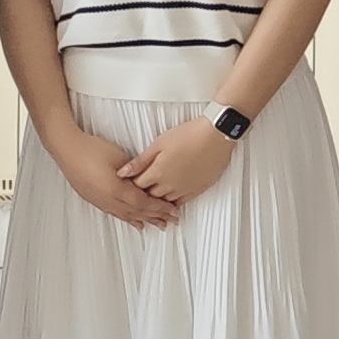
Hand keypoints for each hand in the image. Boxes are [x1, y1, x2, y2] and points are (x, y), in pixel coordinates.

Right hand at [48, 122, 172, 229]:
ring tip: (158, 225)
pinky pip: (116, 214)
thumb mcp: (120, 158)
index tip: (174, 211)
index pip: (144, 203)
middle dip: (156, 217)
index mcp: (117, 190)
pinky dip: (129, 219)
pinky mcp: (94, 199)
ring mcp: (100, 201)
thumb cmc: (93, 150)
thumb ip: (135, 172)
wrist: (68, 150)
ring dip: (144, 220)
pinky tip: (136, 223)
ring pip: (127, 215)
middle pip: (138, 212)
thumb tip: (147, 179)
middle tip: (171, 221)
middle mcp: (109, 200)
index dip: (160, 208)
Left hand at [122, 115, 237, 208]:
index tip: (127, 184)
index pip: (137, 187)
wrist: (217, 135)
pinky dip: (173, 203)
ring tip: (152, 198)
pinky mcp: (197, 189)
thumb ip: (140, 161)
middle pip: (149, 197)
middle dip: (142, 195)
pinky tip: (169, 201)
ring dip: (157, 201)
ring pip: (164, 202)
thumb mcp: (159, 143)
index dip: (130, 186)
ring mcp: (184, 189)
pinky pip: (181, 203)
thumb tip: (122, 173)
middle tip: (137, 192)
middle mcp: (169, 185)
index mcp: (158, 172)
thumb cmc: (189, 134)